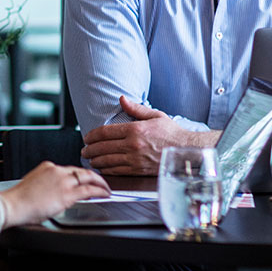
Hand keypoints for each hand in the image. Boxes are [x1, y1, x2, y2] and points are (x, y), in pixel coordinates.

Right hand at [0, 161, 109, 226]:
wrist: (14, 205)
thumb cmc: (20, 199)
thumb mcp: (34, 184)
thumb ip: (47, 184)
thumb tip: (55, 193)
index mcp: (47, 167)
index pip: (69, 169)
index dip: (80, 175)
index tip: (86, 179)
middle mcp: (57, 171)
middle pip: (81, 170)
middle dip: (94, 176)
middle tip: (101, 181)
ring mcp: (63, 181)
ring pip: (88, 178)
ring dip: (100, 183)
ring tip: (107, 188)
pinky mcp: (67, 194)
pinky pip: (88, 190)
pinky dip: (99, 191)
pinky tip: (104, 194)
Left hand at [80, 96, 219, 175]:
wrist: (188, 151)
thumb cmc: (173, 133)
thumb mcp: (155, 116)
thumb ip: (136, 108)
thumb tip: (122, 99)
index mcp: (134, 130)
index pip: (105, 132)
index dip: (92, 135)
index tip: (86, 137)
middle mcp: (132, 145)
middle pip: (103, 147)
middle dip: (90, 149)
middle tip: (83, 150)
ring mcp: (135, 159)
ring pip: (108, 161)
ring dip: (96, 160)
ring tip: (90, 159)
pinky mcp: (139, 170)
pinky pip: (118, 171)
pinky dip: (107, 170)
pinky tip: (102, 168)